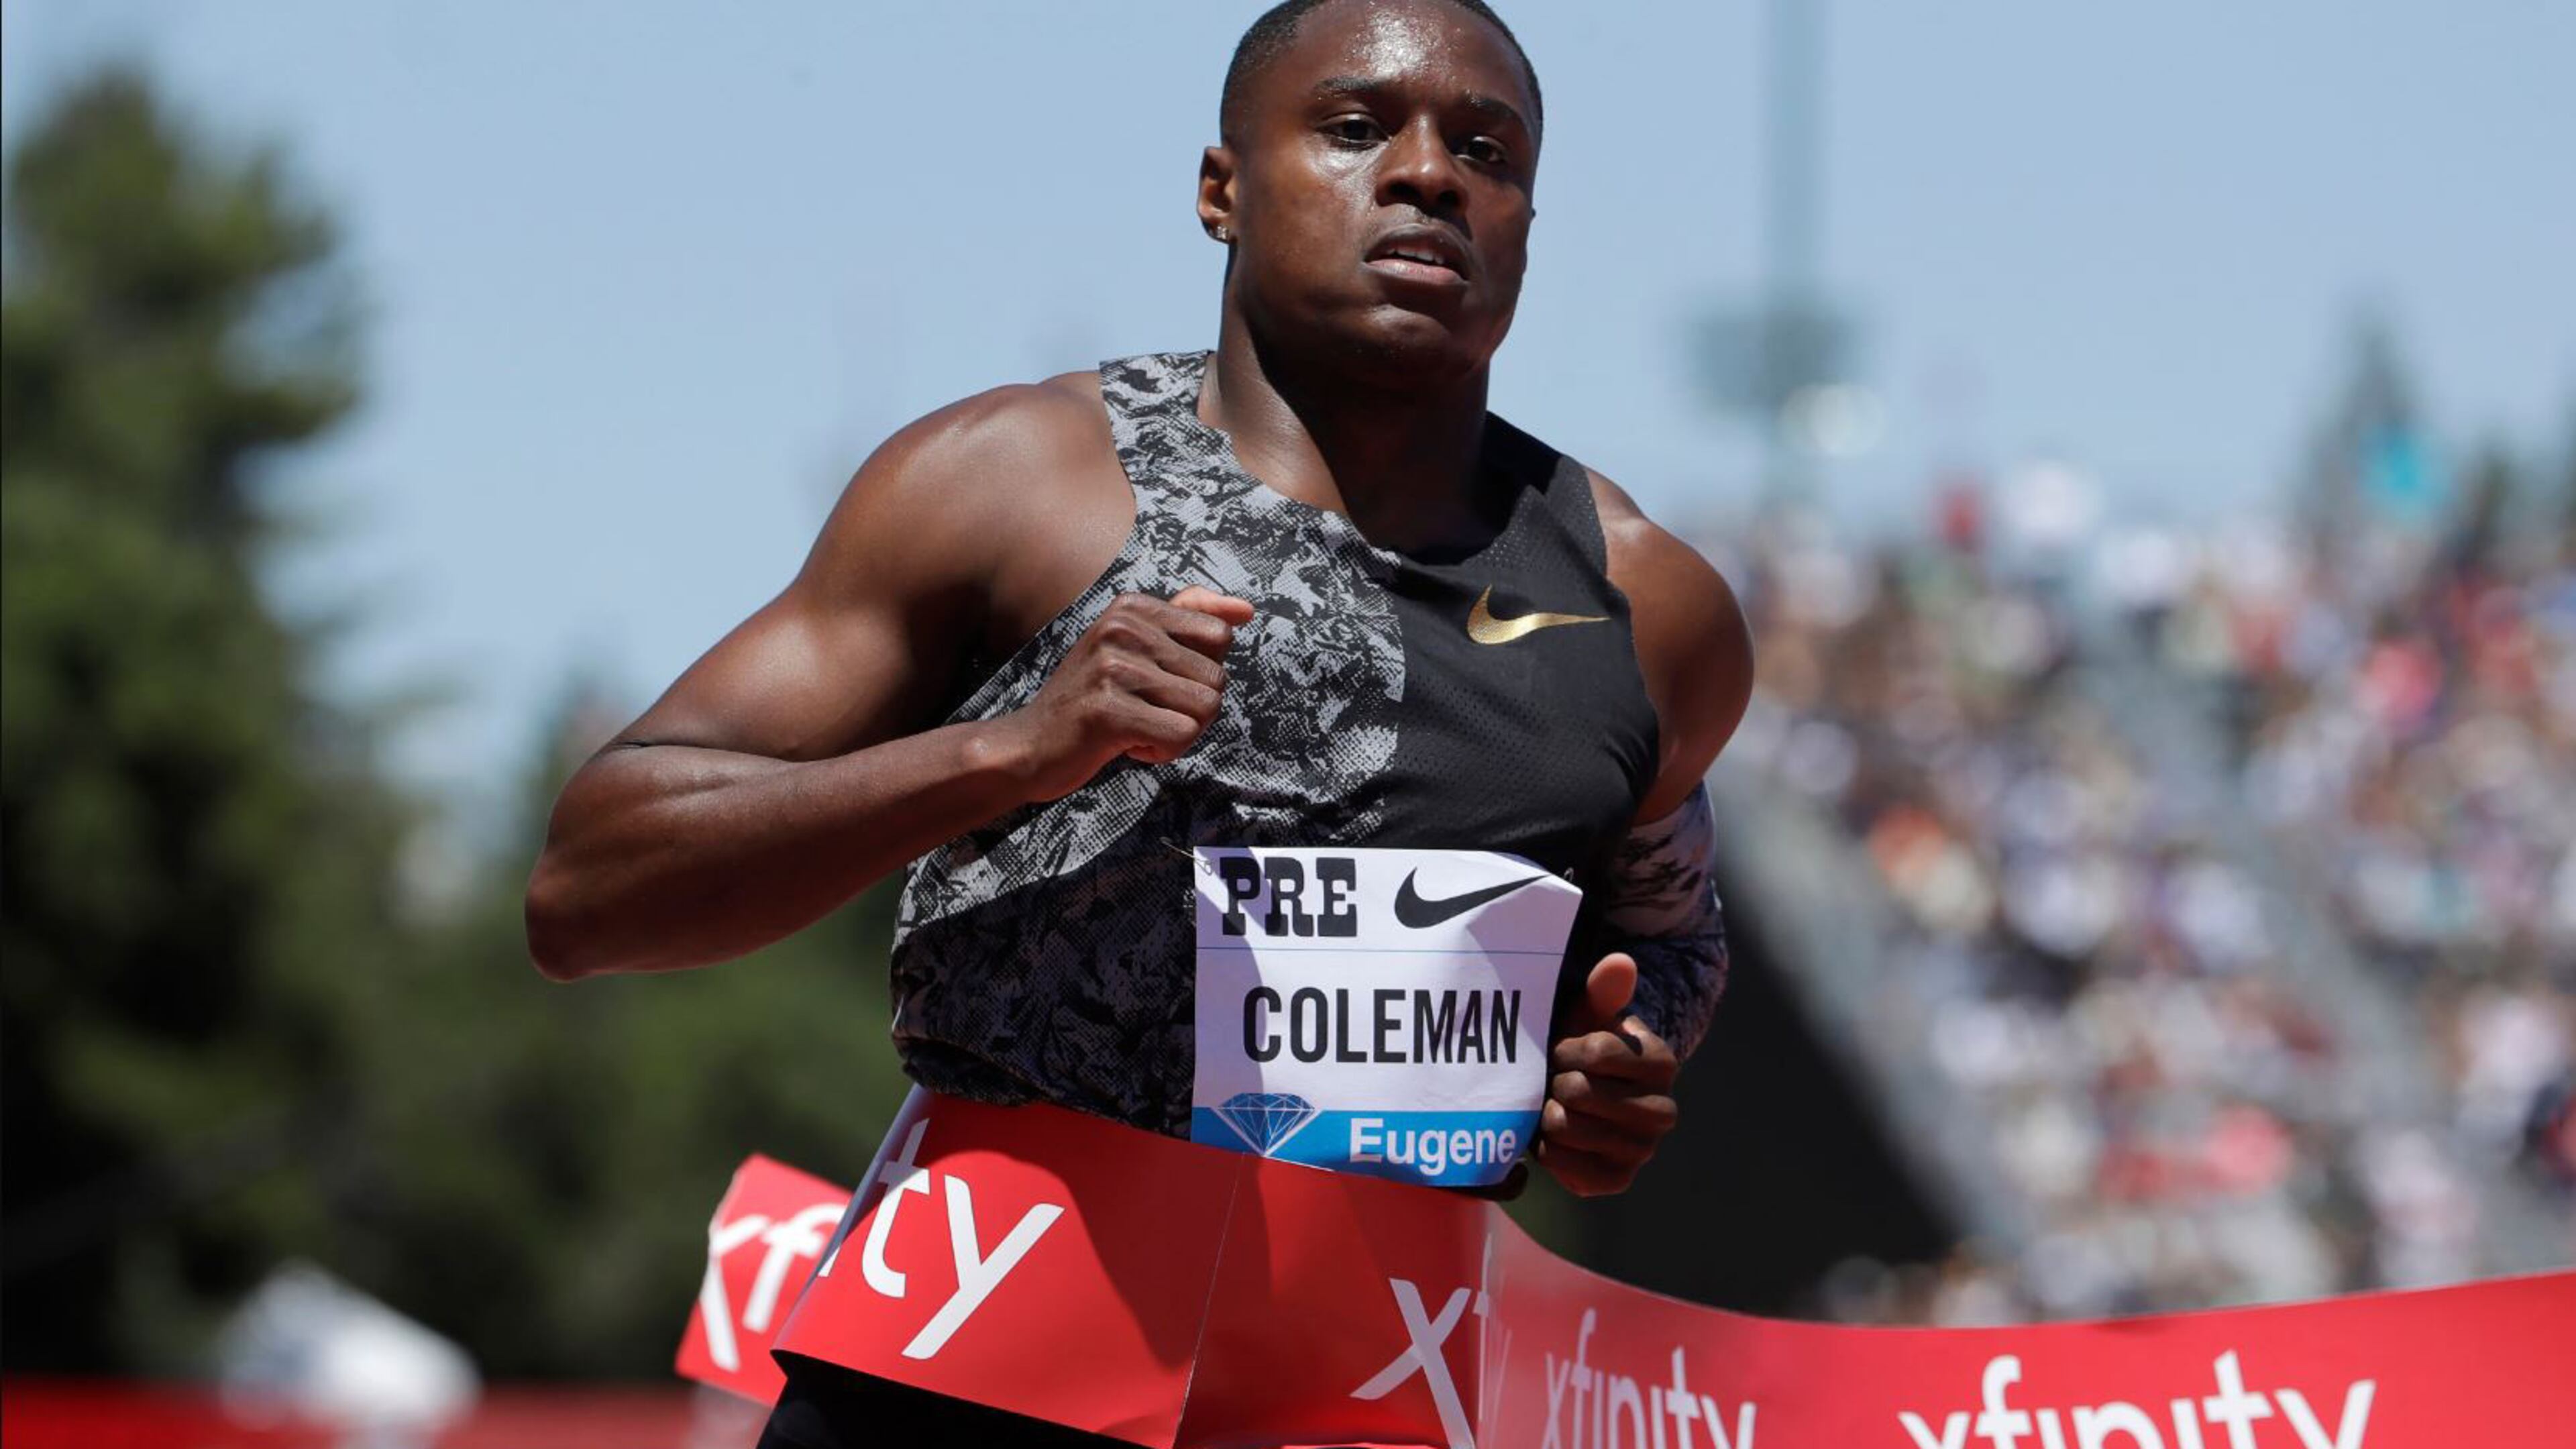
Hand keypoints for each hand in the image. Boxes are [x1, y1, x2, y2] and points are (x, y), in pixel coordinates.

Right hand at [999, 587, 1253, 800]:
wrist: (1029, 745)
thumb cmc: (1094, 701)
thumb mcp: (1136, 649)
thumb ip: (1188, 619)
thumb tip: (1246, 609)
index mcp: (1132, 607)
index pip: (1219, 635)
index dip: (1200, 672)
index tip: (1158, 685)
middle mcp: (1122, 628)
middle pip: (1217, 677)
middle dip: (1191, 709)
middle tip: (1146, 715)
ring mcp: (1112, 667)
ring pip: (1206, 707)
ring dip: (1180, 733)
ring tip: (1137, 729)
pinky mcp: (1108, 710)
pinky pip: (1182, 735)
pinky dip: (1164, 752)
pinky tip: (1129, 746)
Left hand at [1535, 953, 1679, 1196]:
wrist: (1587, 1095)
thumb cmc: (1585, 1049)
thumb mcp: (1593, 1015)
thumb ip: (1604, 989)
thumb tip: (1620, 962)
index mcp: (1662, 1063)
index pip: (1594, 1051)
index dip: (1565, 1048)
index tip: (1563, 1049)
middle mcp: (1663, 1111)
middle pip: (1577, 1091)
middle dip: (1554, 1082)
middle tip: (1554, 1080)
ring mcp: (1642, 1150)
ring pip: (1567, 1127)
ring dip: (1546, 1113)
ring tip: (1551, 1104)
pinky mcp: (1617, 1180)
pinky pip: (1564, 1166)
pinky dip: (1548, 1149)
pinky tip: (1552, 1135)